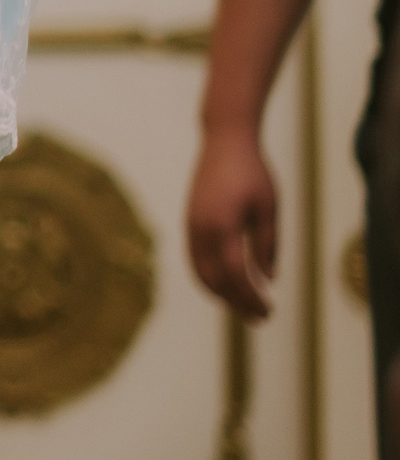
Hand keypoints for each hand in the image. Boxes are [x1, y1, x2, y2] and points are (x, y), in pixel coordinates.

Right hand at [186, 124, 276, 320]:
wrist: (224, 142)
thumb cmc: (253, 172)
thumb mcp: (269, 209)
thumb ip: (268, 245)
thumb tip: (268, 280)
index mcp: (222, 225)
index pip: (234, 275)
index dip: (251, 298)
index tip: (269, 312)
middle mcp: (200, 229)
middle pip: (213, 280)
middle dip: (236, 303)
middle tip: (261, 317)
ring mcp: (191, 226)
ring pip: (199, 273)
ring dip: (221, 293)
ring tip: (245, 306)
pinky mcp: (189, 222)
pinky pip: (195, 260)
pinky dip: (210, 278)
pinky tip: (229, 283)